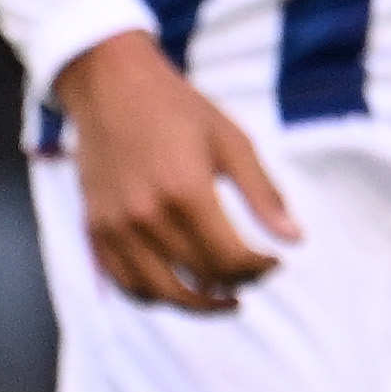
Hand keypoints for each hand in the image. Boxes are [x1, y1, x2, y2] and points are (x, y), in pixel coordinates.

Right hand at [62, 34, 299, 311]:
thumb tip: (296, 239)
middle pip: (199, 277)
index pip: (231, 259)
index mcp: (186, 193)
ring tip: (224, 296)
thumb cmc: (180, 110)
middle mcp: (145, 217)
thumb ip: (264, 195)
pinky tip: (182, 287)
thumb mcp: (234, 142)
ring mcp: (114, 228)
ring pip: (158, 293)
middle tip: (256, 275)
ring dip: (195, 303)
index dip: (260, 269)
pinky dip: (154, 295)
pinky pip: (124, 282)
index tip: (276, 262)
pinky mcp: (94, 230)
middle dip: (236, 284)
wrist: (111, 88)